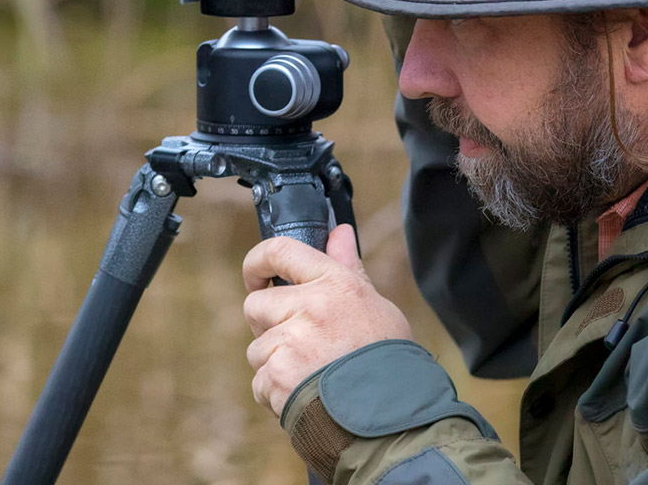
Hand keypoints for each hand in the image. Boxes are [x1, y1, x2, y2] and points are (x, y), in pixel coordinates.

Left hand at [242, 224, 412, 414]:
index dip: (258, 261)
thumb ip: (349, 268)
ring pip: (257, 348)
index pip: (282, 250)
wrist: (391, 415)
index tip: (256, 275)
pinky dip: (276, 394)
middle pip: (256, 304)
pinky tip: (307, 397)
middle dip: (266, 326)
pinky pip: (260, 382)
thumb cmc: (388, 359)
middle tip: (294, 343)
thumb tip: (340, 232)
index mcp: (335, 283)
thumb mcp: (375, 306)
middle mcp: (311, 306)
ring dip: (274, 365)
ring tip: (310, 377)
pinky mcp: (279, 376)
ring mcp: (292, 342)